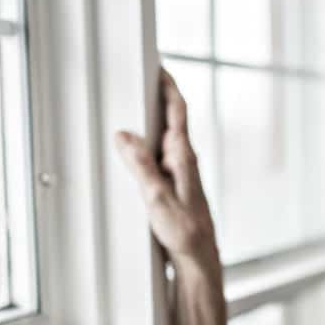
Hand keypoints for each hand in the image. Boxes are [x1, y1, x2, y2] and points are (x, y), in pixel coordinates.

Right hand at [115, 67, 218, 266]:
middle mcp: (184, 161)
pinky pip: (159, 155)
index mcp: (183, 158)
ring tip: (135, 103)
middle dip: (158, 96)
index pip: (178, 112)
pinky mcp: (175, 184)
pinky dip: (149, 143)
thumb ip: (141, 167)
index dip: (168, 86)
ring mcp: (181, 172)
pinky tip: (137, 147)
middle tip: (143, 75)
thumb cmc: (185, 233)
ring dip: (152, 119)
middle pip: (172, 119)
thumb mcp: (157, 200)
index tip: (159, 65)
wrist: (199, 259)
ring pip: (165, 137)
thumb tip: (124, 135)